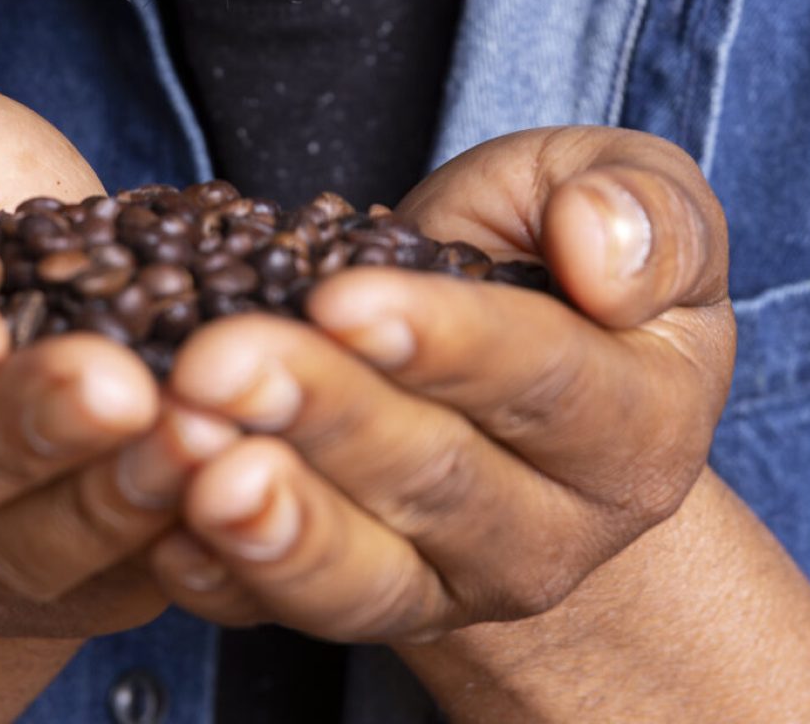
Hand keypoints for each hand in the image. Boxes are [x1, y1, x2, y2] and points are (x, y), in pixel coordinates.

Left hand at [133, 126, 734, 640]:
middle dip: (320, 413)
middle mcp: (564, 526)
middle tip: (216, 360)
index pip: (543, 379)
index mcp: (645, 418)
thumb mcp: (645, 198)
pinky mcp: (379, 609)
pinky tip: (162, 524)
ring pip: (365, 569)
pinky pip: (294, 611)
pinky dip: (224, 576)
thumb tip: (600, 249)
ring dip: (267, 515)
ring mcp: (465, 584)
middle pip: (436, 476)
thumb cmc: (568, 249)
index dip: (442, 340)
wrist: (523, 359)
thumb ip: (647, 213)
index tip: (341, 296)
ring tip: (186, 451)